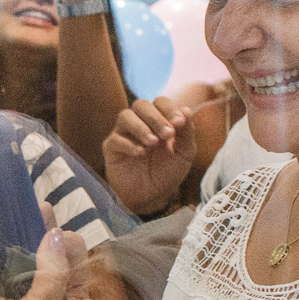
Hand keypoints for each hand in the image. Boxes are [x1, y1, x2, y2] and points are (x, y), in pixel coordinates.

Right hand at [103, 96, 195, 213]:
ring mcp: (123, 134)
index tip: (179, 124)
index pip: (160, 102)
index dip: (169, 109)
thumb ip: (187, 132)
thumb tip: (187, 110)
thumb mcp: (184, 153)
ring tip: (153, 143)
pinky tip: (140, 153)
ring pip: (125, 116)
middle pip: (141, 104)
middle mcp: (139, 122)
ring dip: (141, 127)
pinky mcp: (111, 148)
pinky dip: (129, 144)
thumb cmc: (168, 173)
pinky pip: (115, 139)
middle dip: (156, 117)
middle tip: (167, 135)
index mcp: (158, 120)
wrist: (152, 197)